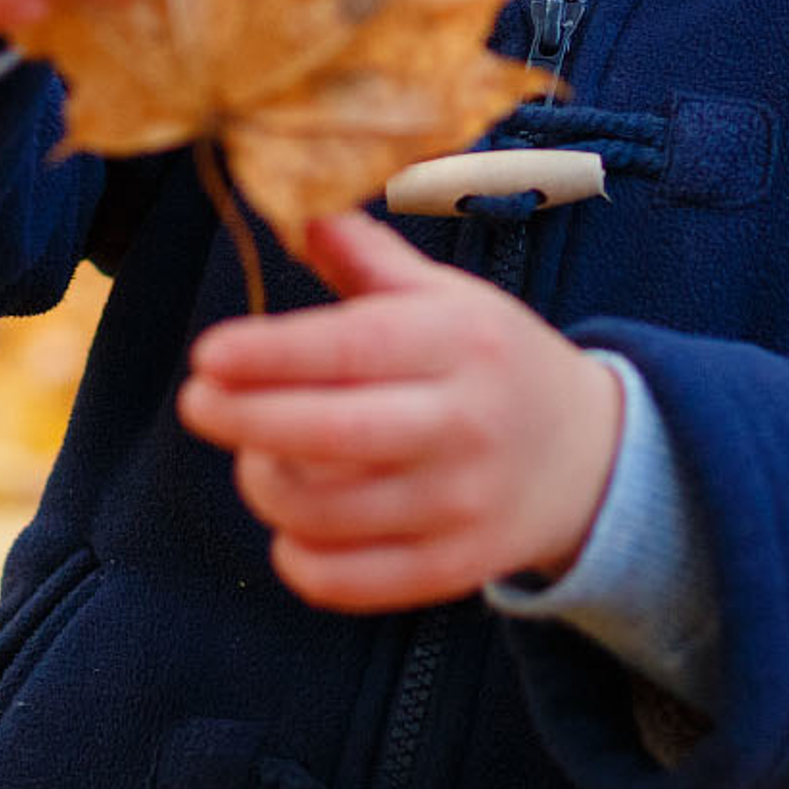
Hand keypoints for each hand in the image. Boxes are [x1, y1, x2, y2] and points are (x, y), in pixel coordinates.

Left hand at [177, 212, 625, 612]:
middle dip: (246, 419)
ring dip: (265, 484)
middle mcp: (466, 423)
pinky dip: (298, 557)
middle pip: (333, 434)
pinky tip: (289, 523)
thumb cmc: (491, 361)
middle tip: (196, 403)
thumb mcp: (447, 296)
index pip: (354, 347)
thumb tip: (298, 208)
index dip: (272, 353)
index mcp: (462, 341)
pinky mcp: (457, 567)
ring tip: (254, 454)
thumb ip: (368, 258)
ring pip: (328, 512)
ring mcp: (463, 503)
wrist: (591, 456)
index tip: (207, 354)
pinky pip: (349, 580)